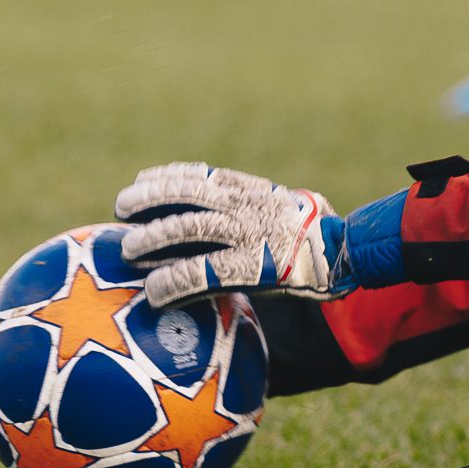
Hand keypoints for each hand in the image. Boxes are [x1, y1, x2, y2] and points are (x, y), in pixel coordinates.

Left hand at [115, 163, 345, 309]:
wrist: (346, 252)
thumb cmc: (319, 233)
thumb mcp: (287, 204)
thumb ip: (260, 204)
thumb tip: (241, 208)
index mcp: (251, 189)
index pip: (198, 175)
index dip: (165, 176)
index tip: (141, 180)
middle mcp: (243, 205)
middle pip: (184, 195)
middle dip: (148, 199)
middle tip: (121, 208)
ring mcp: (245, 233)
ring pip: (187, 229)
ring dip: (153, 238)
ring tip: (129, 250)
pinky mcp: (248, 266)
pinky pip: (201, 272)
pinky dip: (173, 281)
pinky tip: (155, 292)